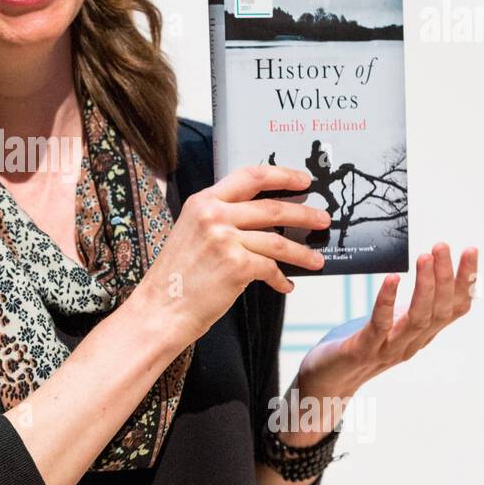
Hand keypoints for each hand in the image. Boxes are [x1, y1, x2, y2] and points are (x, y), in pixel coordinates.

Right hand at [131, 164, 331, 348]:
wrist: (160, 309)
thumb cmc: (177, 277)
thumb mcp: (191, 232)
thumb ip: (220, 218)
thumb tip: (262, 217)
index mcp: (203, 201)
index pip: (250, 176)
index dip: (282, 176)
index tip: (303, 181)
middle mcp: (214, 215)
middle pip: (272, 207)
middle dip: (304, 214)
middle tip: (322, 219)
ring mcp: (225, 240)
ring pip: (277, 241)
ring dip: (302, 252)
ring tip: (317, 259)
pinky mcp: (236, 266)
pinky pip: (270, 269)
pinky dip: (281, 279)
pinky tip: (285, 285)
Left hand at [298, 243, 478, 397]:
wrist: (329, 381)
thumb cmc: (361, 344)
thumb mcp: (393, 321)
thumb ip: (411, 306)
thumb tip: (428, 274)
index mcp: (422, 334)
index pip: (454, 307)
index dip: (466, 281)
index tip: (470, 250)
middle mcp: (412, 342)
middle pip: (440, 310)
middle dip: (446, 276)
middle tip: (442, 246)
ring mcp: (390, 348)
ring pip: (418, 318)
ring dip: (425, 286)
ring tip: (424, 257)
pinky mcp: (364, 349)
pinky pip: (380, 324)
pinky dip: (388, 301)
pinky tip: (393, 279)